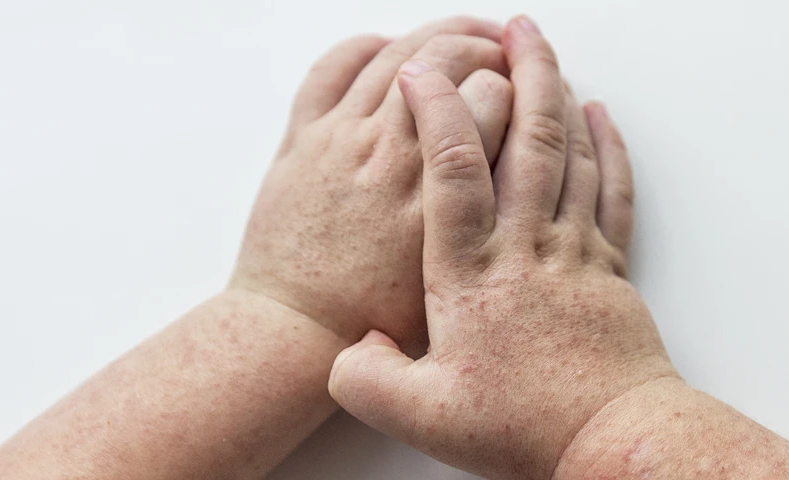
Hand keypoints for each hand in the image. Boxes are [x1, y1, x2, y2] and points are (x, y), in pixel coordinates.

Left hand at [229, 17, 515, 351]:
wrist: (294, 329)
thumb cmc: (370, 318)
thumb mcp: (453, 284)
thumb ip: (485, 229)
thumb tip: (515, 192)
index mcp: (436, 196)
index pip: (495, 100)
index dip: (522, 88)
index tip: (532, 93)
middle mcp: (392, 156)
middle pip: (452, 61)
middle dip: (490, 46)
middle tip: (507, 51)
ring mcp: (342, 140)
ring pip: (397, 54)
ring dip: (439, 34)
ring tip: (467, 34)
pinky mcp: (303, 139)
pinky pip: (332, 68)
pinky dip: (364, 47)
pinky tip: (388, 48)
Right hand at [327, 16, 677, 479]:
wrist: (610, 439)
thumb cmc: (522, 426)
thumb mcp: (423, 418)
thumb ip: (368, 380)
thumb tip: (348, 351)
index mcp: (471, 274)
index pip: (453, 172)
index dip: (436, 114)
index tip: (417, 74)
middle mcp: (524, 248)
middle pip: (526, 141)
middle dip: (518, 74)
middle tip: (513, 29)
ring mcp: (573, 251)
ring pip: (570, 155)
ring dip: (559, 95)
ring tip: (548, 53)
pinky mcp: (608, 265)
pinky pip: (610, 189)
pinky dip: (607, 146)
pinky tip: (600, 117)